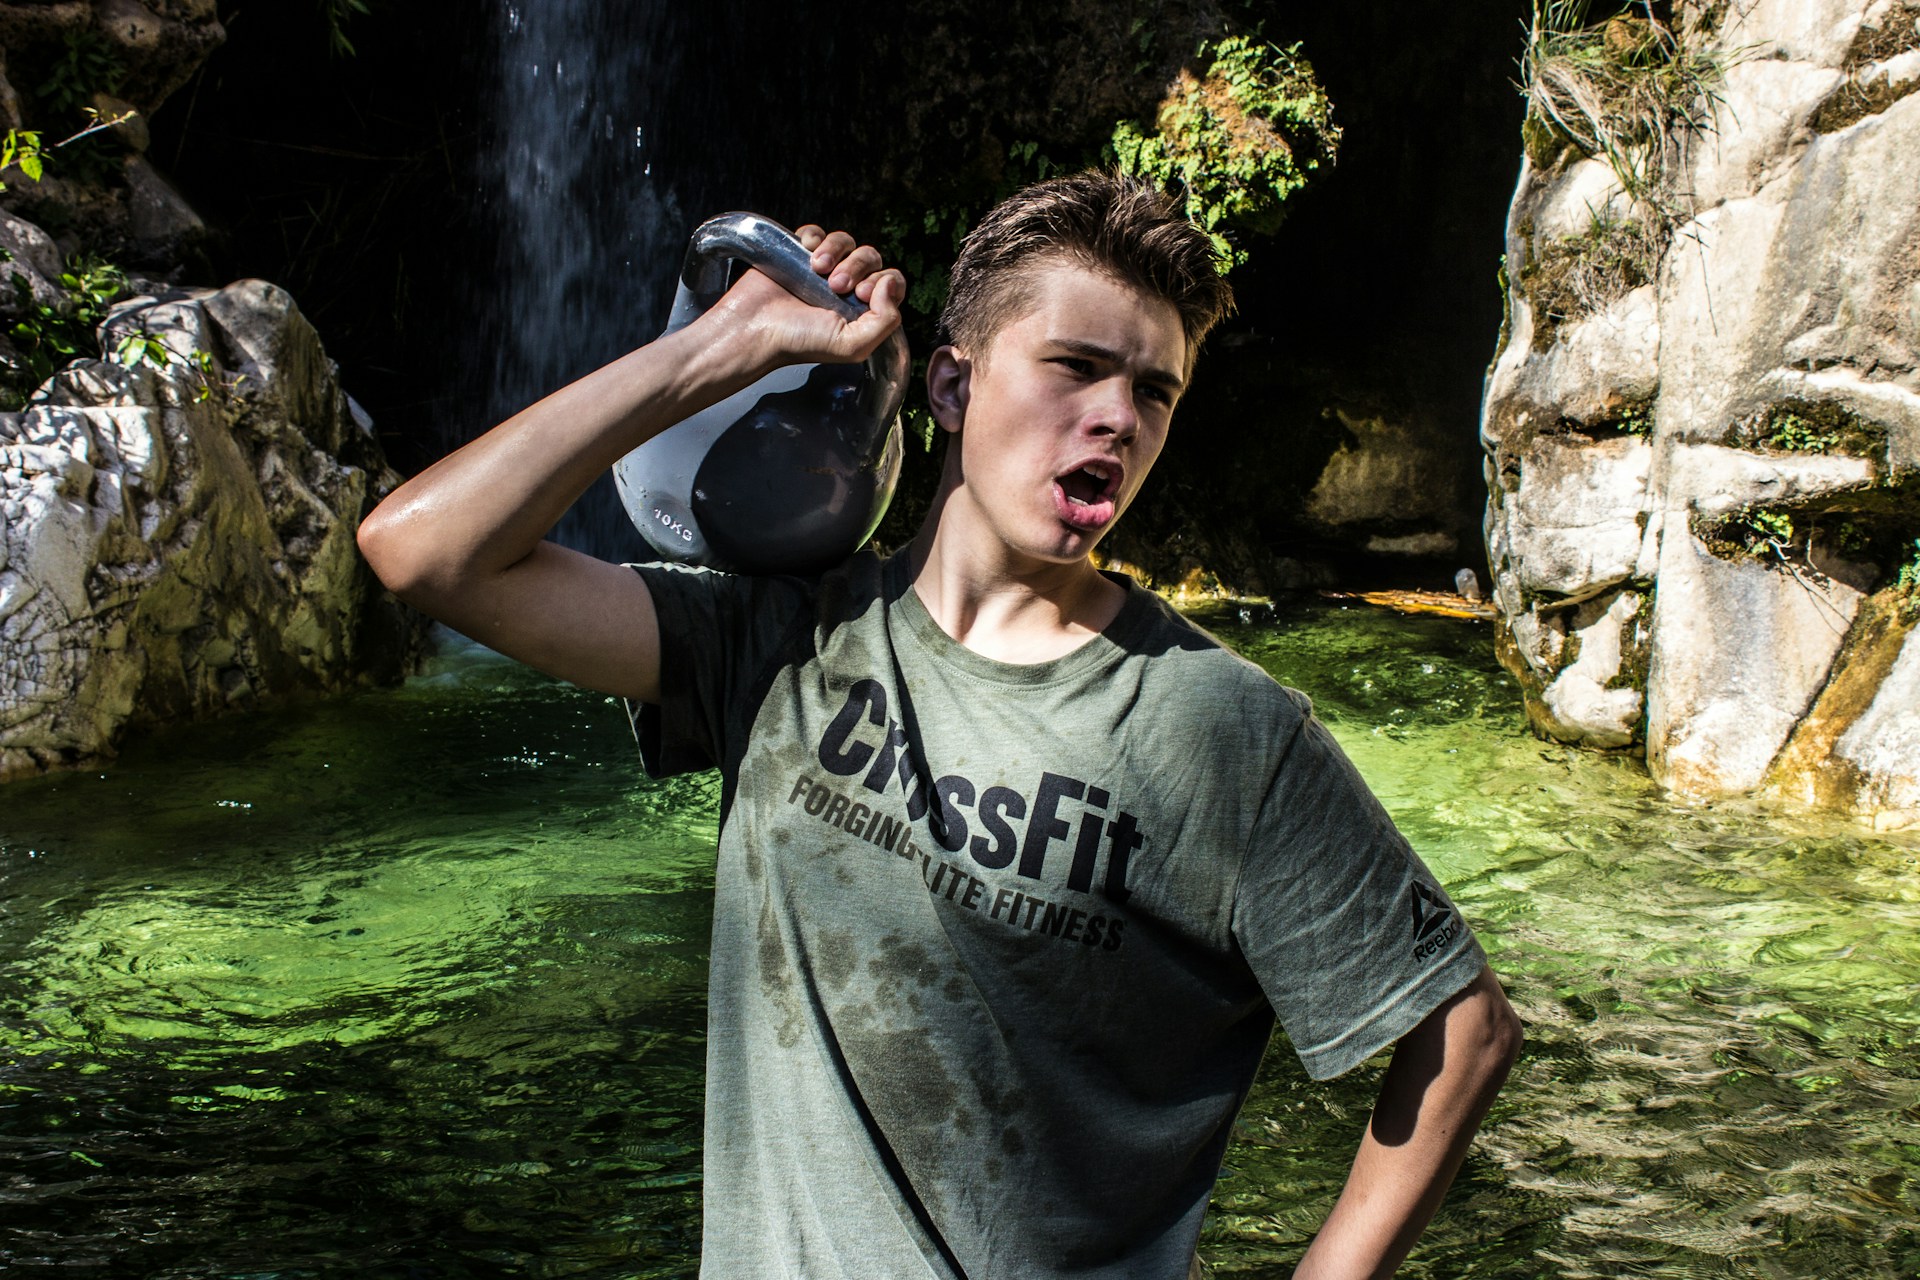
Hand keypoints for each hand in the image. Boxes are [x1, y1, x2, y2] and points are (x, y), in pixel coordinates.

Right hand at [697, 224, 905, 375]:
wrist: (755, 328)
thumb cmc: (800, 342)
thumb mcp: (852, 345)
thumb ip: (886, 321)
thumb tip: (889, 283)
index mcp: (862, 309)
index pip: (891, 282)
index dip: (884, 282)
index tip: (862, 294)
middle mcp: (846, 288)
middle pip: (871, 257)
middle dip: (858, 266)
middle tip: (836, 286)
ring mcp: (822, 270)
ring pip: (847, 242)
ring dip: (837, 250)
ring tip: (817, 269)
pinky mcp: (798, 253)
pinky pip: (818, 233)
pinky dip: (815, 239)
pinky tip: (805, 257)